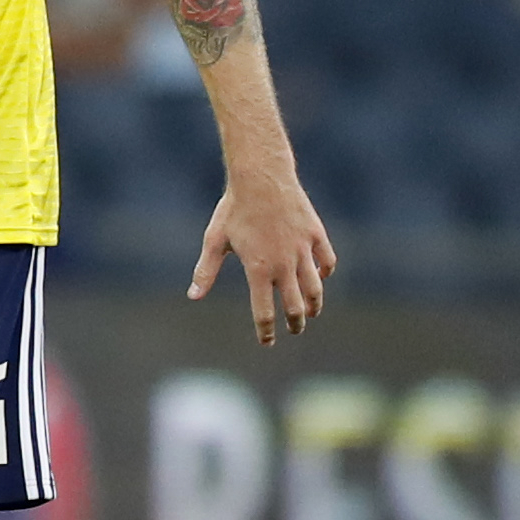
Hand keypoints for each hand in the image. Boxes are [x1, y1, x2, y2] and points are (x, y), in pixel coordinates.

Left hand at [193, 165, 335, 343]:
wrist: (261, 177)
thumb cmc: (234, 208)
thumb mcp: (215, 240)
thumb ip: (206, 271)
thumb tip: (192, 296)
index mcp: (258, 270)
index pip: (264, 313)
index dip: (265, 332)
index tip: (267, 342)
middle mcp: (283, 265)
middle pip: (294, 308)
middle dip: (295, 324)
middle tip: (294, 330)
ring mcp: (303, 251)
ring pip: (315, 289)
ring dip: (314, 305)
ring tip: (311, 312)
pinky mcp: (316, 235)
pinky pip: (327, 261)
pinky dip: (325, 273)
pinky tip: (320, 276)